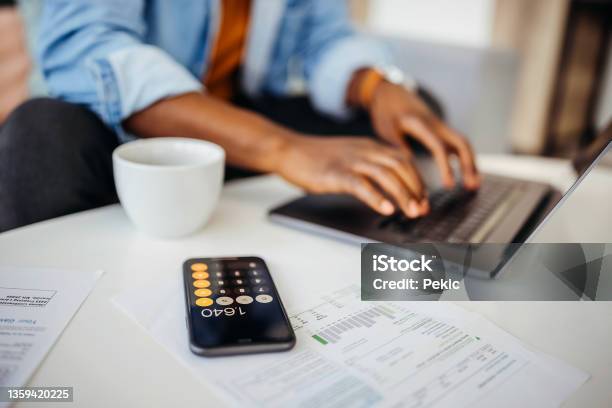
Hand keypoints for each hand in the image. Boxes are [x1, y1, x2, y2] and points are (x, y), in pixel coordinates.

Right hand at [278, 136, 428, 217]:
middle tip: (422, 209)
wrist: (288, 150)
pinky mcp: (336, 173)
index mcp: (370, 147)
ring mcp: (350, 161)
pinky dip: (376, 197)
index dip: (417, 180)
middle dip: (416, 188)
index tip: (423, 199)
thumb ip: (368, 167)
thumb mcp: (349, 156)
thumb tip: (387, 187)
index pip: (403, 160)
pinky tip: (385, 208)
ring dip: (403, 194)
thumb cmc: (316, 158)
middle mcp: (365, 151)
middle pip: (400, 166)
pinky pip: (361, 184)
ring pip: (386, 175)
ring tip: (411, 212)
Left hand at [368, 81, 479, 189]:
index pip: (439, 147)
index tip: (449, 185)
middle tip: (472, 186)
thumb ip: (398, 146)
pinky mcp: (439, 128)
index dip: (446, 167)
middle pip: (461, 142)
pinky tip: (466, 172)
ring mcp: (439, 125)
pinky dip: (463, 157)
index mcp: (421, 124)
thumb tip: (409, 169)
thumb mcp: (385, 129)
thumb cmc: (385, 110)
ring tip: (474, 184)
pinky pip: (456, 143)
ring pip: (462, 143)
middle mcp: (435, 124)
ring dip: (470, 162)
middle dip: (469, 164)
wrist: (389, 91)